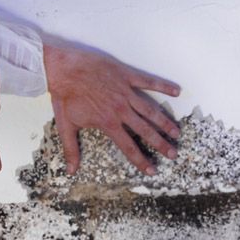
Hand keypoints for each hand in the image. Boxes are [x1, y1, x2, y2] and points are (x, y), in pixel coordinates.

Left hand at [43, 41, 180, 175]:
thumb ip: (71, 149)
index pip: (128, 146)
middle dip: (161, 144)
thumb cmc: (64, 95)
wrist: (62, 68)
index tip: (151, 170)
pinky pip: (148, 81)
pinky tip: (176, 91)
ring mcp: (125, 91)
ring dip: (165, 122)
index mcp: (108, 122)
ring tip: (177, 132)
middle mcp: (120, 109)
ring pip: (150, 110)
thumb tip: (71, 171)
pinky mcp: (126, 75)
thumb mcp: (65, 125)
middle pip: (145, 130)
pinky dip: (163, 86)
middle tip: (173, 154)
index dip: (141, 160)